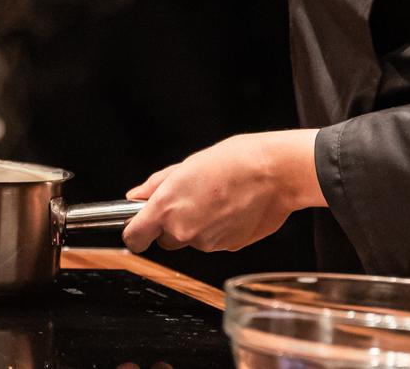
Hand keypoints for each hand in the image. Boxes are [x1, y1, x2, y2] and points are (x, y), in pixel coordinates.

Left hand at [121, 130, 323, 252]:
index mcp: (167, 208)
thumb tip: (136, 196)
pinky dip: (218, 230)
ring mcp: (207, 243)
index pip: (134, 238)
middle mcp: (184, 231)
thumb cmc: (235, 161)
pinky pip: (214, 242)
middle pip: (165, 240)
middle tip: (191, 200)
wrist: (275, 174)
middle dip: (172, 226)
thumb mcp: (186, 165)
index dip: (135, 233)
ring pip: (192, 240)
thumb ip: (156, 185)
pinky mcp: (228, 249)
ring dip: (198, 226)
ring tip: (217, 199)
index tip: (139, 226)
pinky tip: (231, 208)